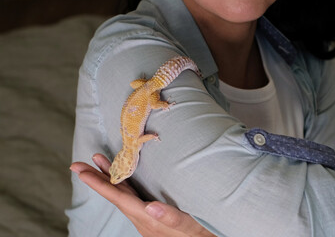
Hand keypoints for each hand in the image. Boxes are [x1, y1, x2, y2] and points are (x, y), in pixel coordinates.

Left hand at [70, 154, 214, 236]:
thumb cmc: (198, 236)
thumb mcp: (189, 228)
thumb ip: (171, 217)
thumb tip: (150, 206)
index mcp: (148, 219)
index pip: (119, 199)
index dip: (100, 184)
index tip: (82, 172)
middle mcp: (143, 218)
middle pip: (115, 196)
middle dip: (96, 179)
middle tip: (79, 164)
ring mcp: (145, 218)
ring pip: (122, 196)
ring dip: (108, 179)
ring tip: (98, 163)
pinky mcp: (151, 216)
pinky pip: (131, 198)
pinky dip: (122, 185)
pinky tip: (122, 179)